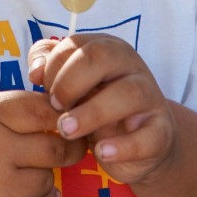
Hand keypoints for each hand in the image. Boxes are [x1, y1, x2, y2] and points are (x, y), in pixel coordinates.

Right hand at [0, 90, 72, 196]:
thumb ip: (10, 109)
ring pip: (47, 180)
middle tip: (67, 147)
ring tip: (29, 174)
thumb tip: (58, 109)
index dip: (63, 114)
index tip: (67, 120)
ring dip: (45, 178)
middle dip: (67, 147)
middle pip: (56, 147)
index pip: (45, 109)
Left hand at [28, 35, 176, 185]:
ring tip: (67, 131)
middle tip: (55, 108)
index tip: (44, 91)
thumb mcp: (73, 87)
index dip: (53, 67)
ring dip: (92, 113)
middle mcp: (131, 66)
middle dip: (70, 82)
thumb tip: (36, 71)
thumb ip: (50, 69)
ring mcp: (150, 97)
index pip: (77, 44)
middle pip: (102, 56)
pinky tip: (101, 152)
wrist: (142, 146)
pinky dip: (123, 146)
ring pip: (128, 93)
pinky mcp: (161, 132)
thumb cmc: (97, 108)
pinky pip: (148, 136)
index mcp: (108, 49)